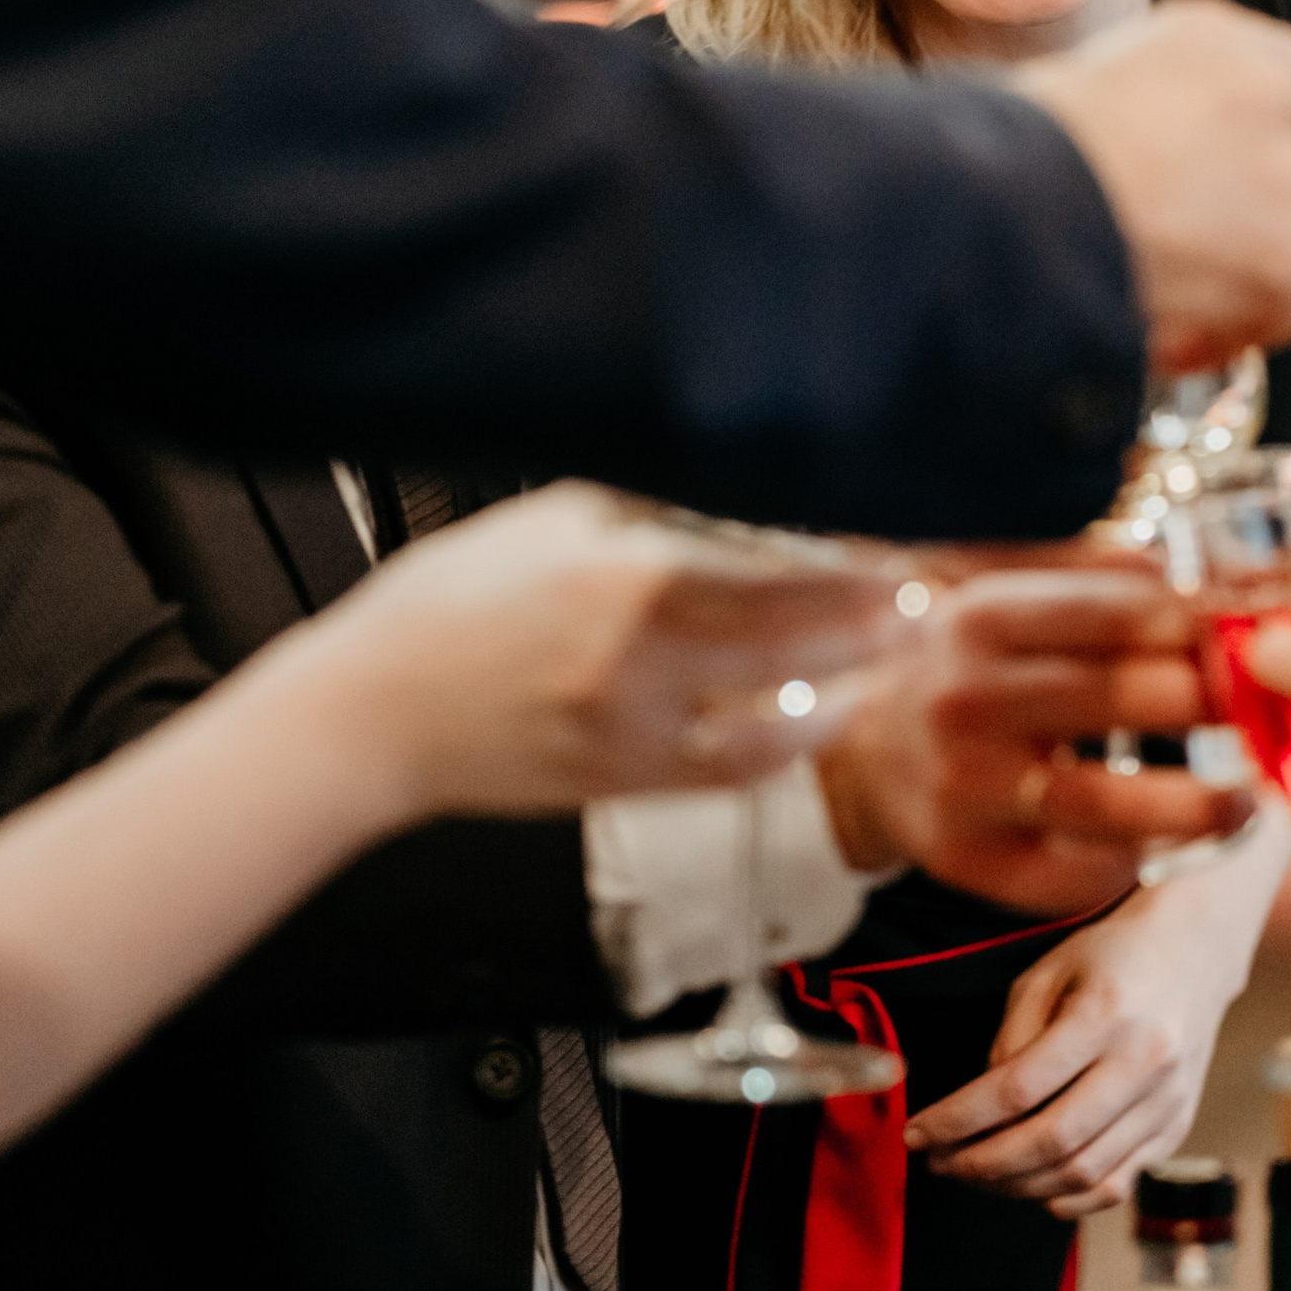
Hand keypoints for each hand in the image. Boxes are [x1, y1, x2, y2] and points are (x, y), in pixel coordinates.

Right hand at [317, 485, 903, 821]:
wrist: (371, 716)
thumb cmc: (450, 604)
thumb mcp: (551, 518)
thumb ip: (652, 512)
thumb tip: (747, 505)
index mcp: (622, 575)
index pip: (771, 569)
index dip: (848, 566)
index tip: (895, 548)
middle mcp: (640, 659)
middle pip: (796, 641)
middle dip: (870, 622)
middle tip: (920, 598)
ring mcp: (636, 732)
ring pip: (778, 717)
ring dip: (845, 686)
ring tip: (887, 655)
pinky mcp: (626, 784)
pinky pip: (735, 770)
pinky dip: (788, 741)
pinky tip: (823, 712)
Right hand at [817, 566, 1252, 912]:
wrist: (868, 755)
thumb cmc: (967, 668)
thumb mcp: (1011, 598)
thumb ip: (1103, 577)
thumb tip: (1214, 566)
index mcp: (982, 618)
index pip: (1119, 614)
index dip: (1198, 630)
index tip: (1242, 645)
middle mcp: (966, 697)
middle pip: (1121, 698)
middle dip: (1205, 707)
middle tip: (1254, 716)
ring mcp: (961, 784)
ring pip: (1103, 803)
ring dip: (1192, 807)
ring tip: (1244, 803)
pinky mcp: (964, 860)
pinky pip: (1067, 876)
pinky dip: (1125, 866)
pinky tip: (1158, 850)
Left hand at [903, 866, 1261, 1212]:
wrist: (1194, 951)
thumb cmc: (1111, 954)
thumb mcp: (1046, 973)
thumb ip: (1011, 1039)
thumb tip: (982, 1106)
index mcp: (1106, 1015)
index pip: (1017, 1088)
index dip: (958, 1119)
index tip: (916, 1133)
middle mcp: (1144, 1063)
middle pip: (1051, 1141)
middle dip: (981, 1163)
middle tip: (941, 1163)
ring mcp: (1167, 1101)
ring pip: (1083, 1173)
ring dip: (1018, 1186)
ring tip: (977, 1173)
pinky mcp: (1177, 1126)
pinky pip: (1118, 1185)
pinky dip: (1069, 1198)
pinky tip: (1033, 1188)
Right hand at [1016, 0, 1290, 371]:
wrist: (1008, 205)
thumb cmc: (1016, 151)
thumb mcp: (1096, 80)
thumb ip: (1172, 100)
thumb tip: (1189, 159)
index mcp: (1220, 37)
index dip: (1282, 138)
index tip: (1254, 175)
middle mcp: (1271, 93)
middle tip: (1241, 247)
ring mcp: (1288, 175)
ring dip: (1275, 268)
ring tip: (1201, 298)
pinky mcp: (1283, 257)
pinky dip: (1242, 330)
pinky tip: (1181, 336)